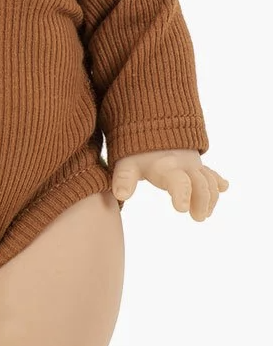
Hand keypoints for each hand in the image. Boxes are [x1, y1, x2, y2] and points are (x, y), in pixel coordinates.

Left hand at [111, 149, 228, 220]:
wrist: (148, 128)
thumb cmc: (136, 153)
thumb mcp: (126, 164)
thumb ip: (124, 179)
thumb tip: (121, 194)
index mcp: (165, 167)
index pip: (178, 181)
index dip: (182, 194)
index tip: (181, 208)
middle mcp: (183, 165)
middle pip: (200, 183)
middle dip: (203, 200)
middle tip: (198, 218)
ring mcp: (192, 165)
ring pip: (209, 180)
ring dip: (211, 197)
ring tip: (204, 213)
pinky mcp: (197, 166)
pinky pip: (211, 173)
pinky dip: (217, 180)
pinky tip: (224, 186)